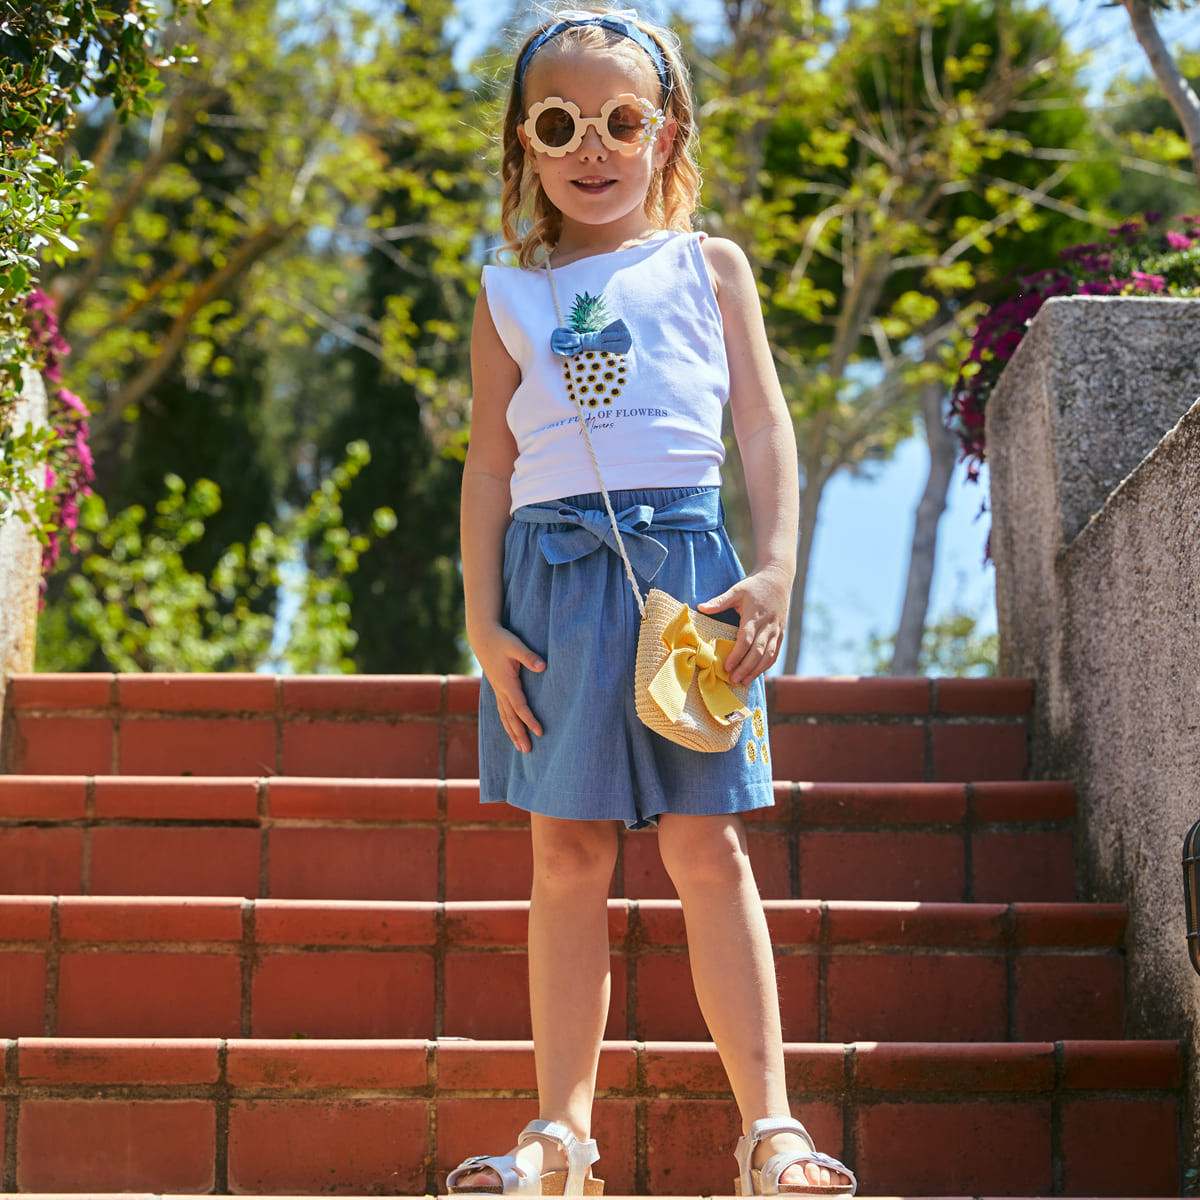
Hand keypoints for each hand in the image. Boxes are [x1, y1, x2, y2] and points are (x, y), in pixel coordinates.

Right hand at [470, 623, 545, 752]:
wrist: (482, 635)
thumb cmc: (501, 639)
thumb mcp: (515, 645)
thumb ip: (529, 656)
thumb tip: (543, 667)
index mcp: (506, 682)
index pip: (520, 706)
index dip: (530, 720)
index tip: (540, 732)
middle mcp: (500, 690)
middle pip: (511, 717)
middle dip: (519, 734)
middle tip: (528, 751)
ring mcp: (497, 690)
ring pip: (504, 716)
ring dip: (512, 732)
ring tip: (520, 747)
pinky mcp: (497, 687)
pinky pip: (502, 710)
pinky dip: (507, 722)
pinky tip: (511, 729)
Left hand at [696, 566, 790, 685]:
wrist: (778, 579)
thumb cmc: (754, 586)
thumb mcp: (736, 590)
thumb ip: (720, 601)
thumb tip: (701, 607)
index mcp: (755, 616)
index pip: (746, 640)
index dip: (737, 655)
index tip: (727, 667)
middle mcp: (768, 626)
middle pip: (758, 652)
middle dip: (746, 668)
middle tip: (734, 680)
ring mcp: (776, 631)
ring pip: (769, 656)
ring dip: (757, 671)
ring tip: (744, 681)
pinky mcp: (781, 634)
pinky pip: (775, 653)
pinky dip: (767, 665)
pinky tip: (756, 674)